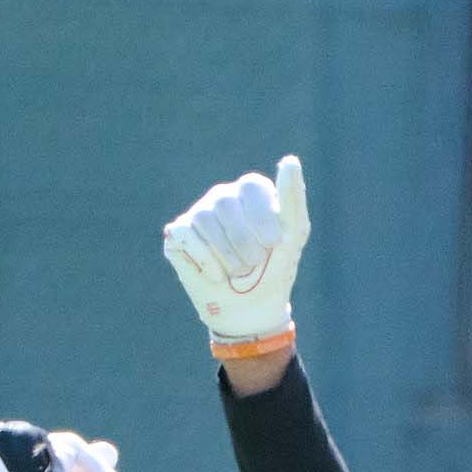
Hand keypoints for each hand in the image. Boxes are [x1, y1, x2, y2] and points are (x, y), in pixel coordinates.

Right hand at [164, 157, 309, 351]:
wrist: (252, 310)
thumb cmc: (275, 270)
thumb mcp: (293, 236)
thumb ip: (293, 198)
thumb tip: (290, 160)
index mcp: (251, 192)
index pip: (250, 187)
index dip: (261, 217)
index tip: (274, 244)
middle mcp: (223, 198)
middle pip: (225, 204)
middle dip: (243, 241)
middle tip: (254, 265)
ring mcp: (199, 215)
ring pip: (204, 219)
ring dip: (225, 254)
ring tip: (237, 272)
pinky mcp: (178, 235)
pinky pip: (184, 235)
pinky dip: (204, 260)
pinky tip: (217, 276)